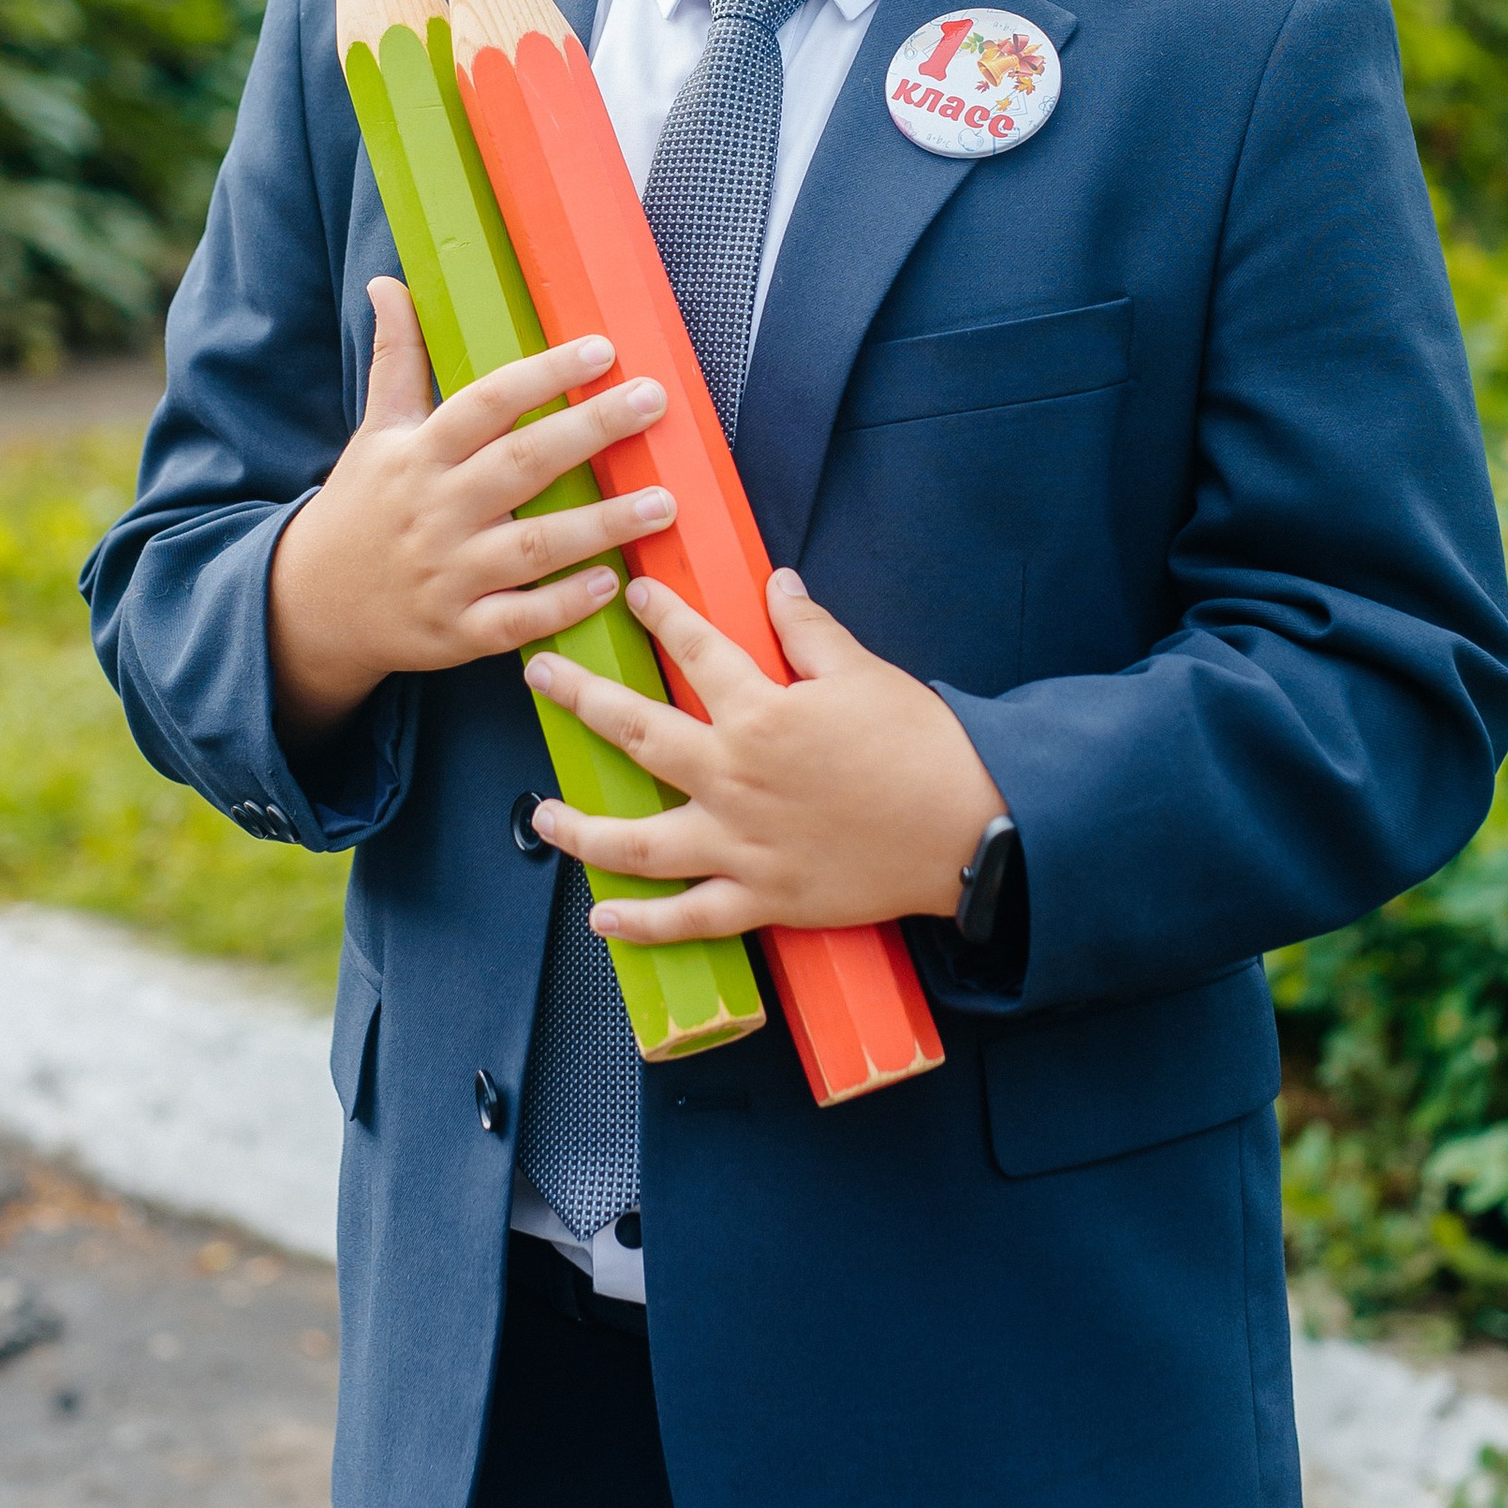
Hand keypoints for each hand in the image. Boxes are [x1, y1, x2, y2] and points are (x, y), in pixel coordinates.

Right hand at [267, 279, 673, 740]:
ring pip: (533, 546)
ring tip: (663, 502)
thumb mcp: (375, 431)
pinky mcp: (458, 631)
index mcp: (418, 454)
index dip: (544, 374)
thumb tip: (389, 283)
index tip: (603, 349)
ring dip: (601, 524)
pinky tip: (611, 582)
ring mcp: (447, 574)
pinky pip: (518, 619)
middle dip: (591, 430)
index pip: (486, 403)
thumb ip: (396, 358)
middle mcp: (435, 509)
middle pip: (521, 464)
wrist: (314, 606)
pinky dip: (563, 605)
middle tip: (653, 401)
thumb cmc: (362, 507)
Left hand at [524, 569, 1004, 940]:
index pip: (695, 652)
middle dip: (580, 698)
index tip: (633, 593)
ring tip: (542, 816)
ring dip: (582, 829)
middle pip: (637, 733)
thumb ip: (809, 629)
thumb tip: (778, 584)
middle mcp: (734, 779)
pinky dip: (641, 924)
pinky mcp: (762, 898)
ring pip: (639, 842)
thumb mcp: (863, 672)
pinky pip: (689, 919)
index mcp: (760, 714)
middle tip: (540, 675)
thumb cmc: (920, 747)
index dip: (662, 616)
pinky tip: (601, 916)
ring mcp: (741, 846)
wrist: (968, 830)